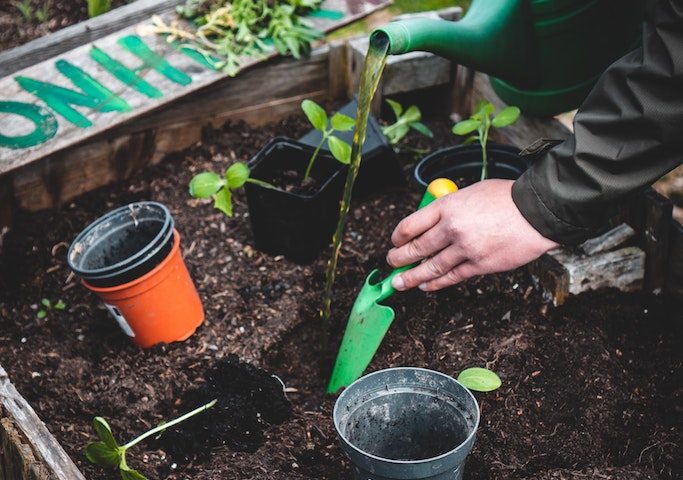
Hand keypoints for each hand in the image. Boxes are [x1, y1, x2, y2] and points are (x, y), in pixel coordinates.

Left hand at [387, 179, 558, 290]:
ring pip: (431, 267)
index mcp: (448, 206)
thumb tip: (434, 222)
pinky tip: (426, 286)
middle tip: (391, 263)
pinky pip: (452, 277)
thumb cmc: (507, 198)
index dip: (398, 236)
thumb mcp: (471, 192)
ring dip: (411, 277)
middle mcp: (452, 228)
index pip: (411, 224)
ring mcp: (465, 249)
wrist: (538, 212)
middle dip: (398, 258)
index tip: (394, 241)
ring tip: (399, 283)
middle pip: (416, 248)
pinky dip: (436, 283)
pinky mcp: (480, 265)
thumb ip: (450, 207)